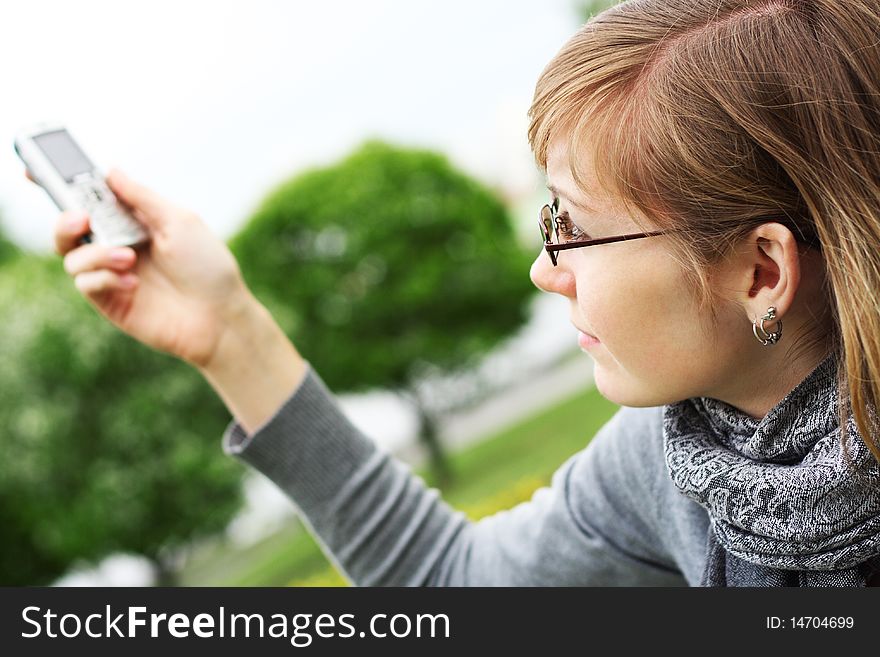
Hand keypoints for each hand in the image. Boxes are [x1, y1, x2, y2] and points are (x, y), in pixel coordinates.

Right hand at [47, 169, 256, 367]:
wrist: (220, 316)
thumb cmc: (208, 267)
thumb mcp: (179, 221)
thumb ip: (142, 198)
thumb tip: (110, 171)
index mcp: (134, 222)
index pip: (90, 200)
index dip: (62, 185)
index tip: (37, 168)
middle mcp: (118, 245)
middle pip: (68, 227)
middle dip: (65, 220)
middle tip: (81, 219)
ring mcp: (112, 274)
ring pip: (71, 255)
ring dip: (96, 254)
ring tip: (128, 259)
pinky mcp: (110, 301)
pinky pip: (85, 283)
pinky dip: (104, 278)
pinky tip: (133, 284)